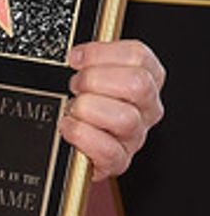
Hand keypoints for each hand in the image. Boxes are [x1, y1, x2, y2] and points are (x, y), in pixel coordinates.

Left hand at [61, 39, 164, 180]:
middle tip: (75, 86)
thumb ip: (90, 61)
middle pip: (137, 84)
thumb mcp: (89, 75)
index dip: (102, 53)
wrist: (69, 148)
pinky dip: (81, 135)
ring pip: (125, 118)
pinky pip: (108, 150)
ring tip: (72, 109)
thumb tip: (76, 55)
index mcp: (146, 79)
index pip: (138, 56)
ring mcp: (135, 137)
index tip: (76, 59)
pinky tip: (68, 127)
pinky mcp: (119, 162)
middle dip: (95, 80)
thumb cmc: (82, 107)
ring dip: (87, 109)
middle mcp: (146, 109)